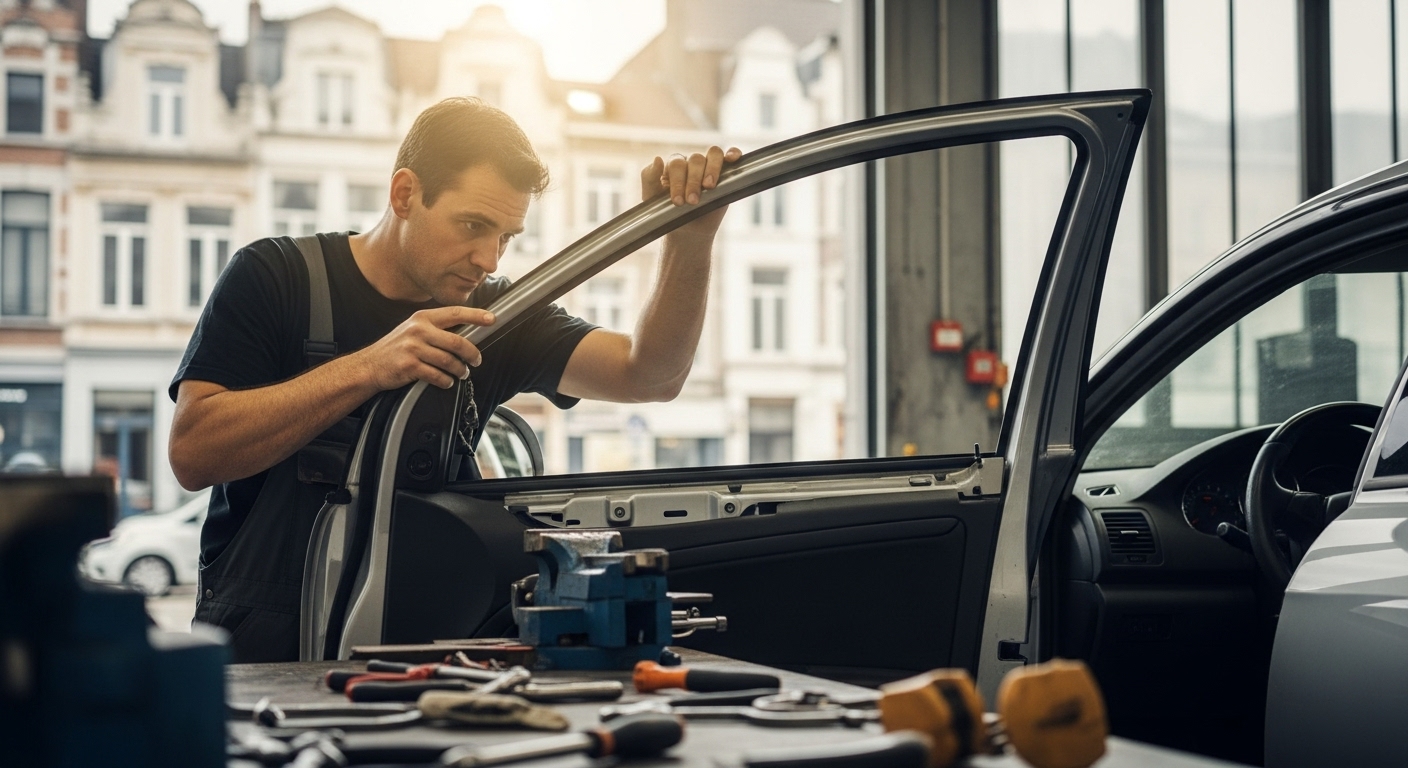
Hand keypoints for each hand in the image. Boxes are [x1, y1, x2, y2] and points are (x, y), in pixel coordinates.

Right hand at [351, 306, 494, 390]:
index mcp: (422, 318)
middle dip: (472, 354)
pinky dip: (446, 381)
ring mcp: (413, 348)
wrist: (369, 365)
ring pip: (449, 361)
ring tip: (462, 373)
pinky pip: (437, 376)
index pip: (455, 313)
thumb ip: (436, 329)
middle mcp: (418, 330)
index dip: (476, 315)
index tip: (492, 319)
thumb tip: (466, 333)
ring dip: (460, 370)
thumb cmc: (396, 348)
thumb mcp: (413, 329)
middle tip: (477, 360)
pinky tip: (447, 382)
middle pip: (457, 341)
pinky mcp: (409, 366)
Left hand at [642, 146, 741, 239]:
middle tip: (692, 201)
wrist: (687, 231)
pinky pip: (730, 155)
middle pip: (696, 159)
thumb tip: (658, 158)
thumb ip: (649, 178)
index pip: (677, 163)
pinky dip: (733, 153)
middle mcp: (692, 162)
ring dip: (712, 169)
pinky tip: (731, 159)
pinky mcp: (726, 173)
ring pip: (714, 154)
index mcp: (673, 166)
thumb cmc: (667, 213)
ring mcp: (710, 166)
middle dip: (693, 181)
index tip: (678, 202)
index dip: (678, 181)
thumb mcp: (651, 198)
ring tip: (709, 187)